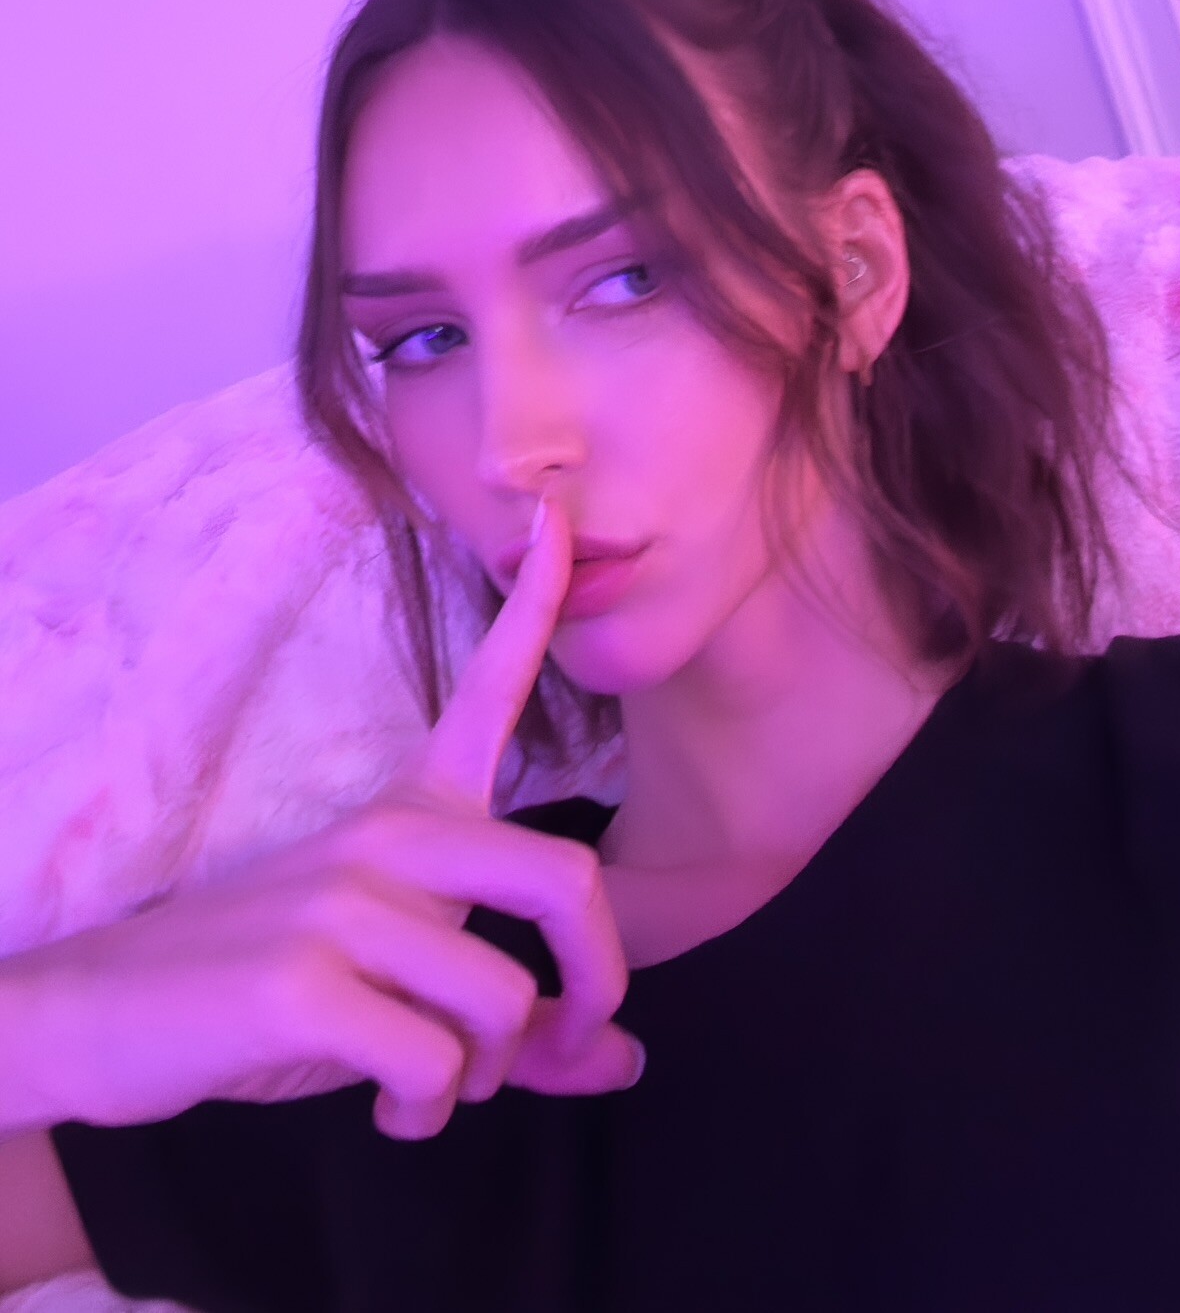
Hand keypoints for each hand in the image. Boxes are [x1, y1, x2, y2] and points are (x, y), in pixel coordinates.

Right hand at [1, 503, 640, 1142]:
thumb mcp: (393, 988)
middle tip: (571, 1039)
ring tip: (428, 1086)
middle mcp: (384, 837)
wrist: (100, 1012)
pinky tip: (387, 1109)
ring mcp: (340, 904)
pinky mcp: (302, 984)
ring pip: (499, 1002)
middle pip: (563, 878)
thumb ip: (513, 1026)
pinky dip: (426, 1113)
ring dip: (484, 1079)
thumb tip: (626, 1060)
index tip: (560, 519)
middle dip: (597, 980)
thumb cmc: (265, 991)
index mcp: (407, 812)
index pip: (487, 692)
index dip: (535, 606)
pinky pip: (434, 1067)